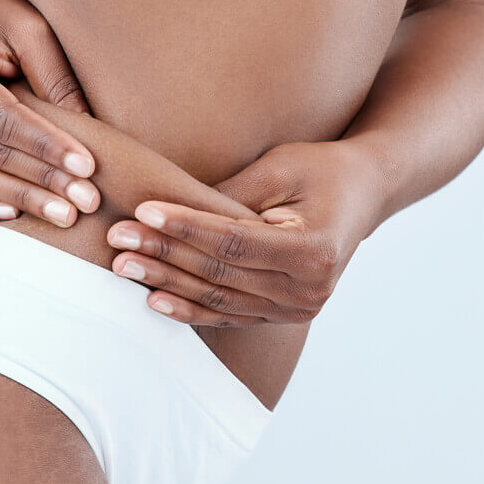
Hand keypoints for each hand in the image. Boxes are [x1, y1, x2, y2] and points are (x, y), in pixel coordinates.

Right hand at [0, 0, 99, 226]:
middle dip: (44, 180)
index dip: (47, 146)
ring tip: (64, 213)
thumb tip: (89, 127)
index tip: (87, 166)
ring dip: (21, 198)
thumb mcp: (25, 25)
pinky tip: (13, 213)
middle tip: (87, 201)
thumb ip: (53, 74)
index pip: (5, 119)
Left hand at [105, 140, 388, 325]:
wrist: (365, 194)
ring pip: (219, 299)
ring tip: (122, 265)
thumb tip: (167, 208)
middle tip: (117, 237)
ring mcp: (298, 309)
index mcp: (315, 250)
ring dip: (166, 282)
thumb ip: (230, 195)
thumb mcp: (280, 167)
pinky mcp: (283, 315)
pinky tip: (152, 299)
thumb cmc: (321, 169)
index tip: (144, 209)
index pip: (234, 241)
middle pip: (221, 273)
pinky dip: (189, 309)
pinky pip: (229, 315)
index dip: (185, 227)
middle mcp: (310, 289)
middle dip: (164, 254)